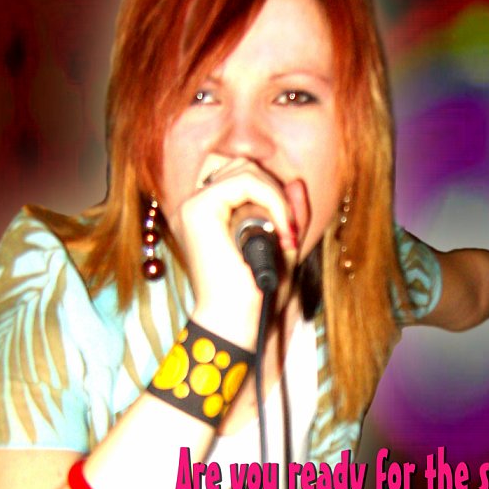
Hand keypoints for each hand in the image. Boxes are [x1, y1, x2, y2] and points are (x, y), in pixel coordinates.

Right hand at [164, 158, 301, 346]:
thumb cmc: (254, 297)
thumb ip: (290, 216)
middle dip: (274, 191)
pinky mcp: (198, 210)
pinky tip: (281, 232)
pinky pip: (245, 182)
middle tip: (289, 231)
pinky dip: (273, 201)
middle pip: (241, 165)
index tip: (288, 231)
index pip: (240, 176)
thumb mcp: (282, 250)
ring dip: (275, 196)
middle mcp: (193, 208)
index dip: (271, 192)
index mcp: (206, 216)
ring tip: (285, 233)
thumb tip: (296, 182)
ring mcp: (192, 207)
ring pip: (244, 169)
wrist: (235, 323)